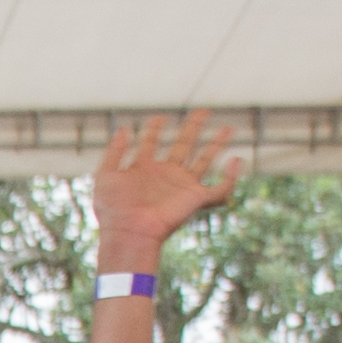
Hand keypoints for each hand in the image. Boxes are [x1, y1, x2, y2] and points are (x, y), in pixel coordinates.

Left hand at [86, 109, 244, 263]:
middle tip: (204, 111)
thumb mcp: (105, 175)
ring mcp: (182, 186)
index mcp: (144, 169)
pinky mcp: (195, 199)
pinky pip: (220, 189)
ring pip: (205, 160)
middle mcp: (165, 176)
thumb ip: (114, 151)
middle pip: (184, 145)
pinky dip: (231, 177)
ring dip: (217, 144)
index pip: (152, 142)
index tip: (159, 117)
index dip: (154, 128)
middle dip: (194, 127)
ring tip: (229, 128)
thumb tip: (125, 129)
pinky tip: (236, 160)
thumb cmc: (113, 210)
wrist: (128, 232)